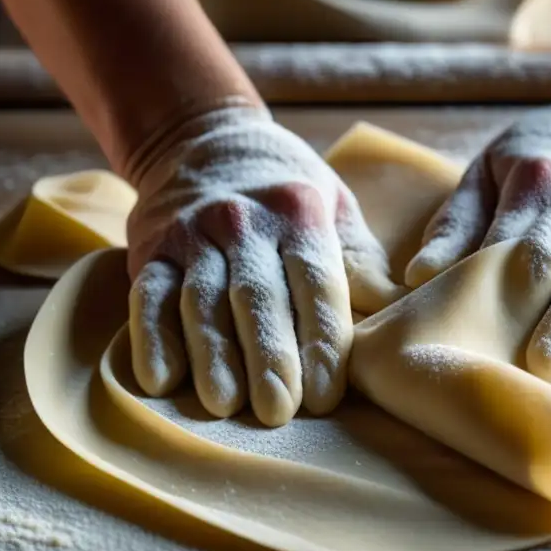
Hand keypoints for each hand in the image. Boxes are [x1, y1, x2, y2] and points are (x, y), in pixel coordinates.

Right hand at [125, 102, 399, 426]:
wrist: (202, 138)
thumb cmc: (284, 189)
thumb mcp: (334, 205)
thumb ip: (359, 259)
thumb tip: (400, 306)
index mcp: (299, 212)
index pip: (315, 282)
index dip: (321, 339)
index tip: (325, 396)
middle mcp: (244, 222)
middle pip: (258, 297)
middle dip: (269, 356)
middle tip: (278, 412)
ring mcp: (192, 235)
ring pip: (203, 300)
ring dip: (212, 354)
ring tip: (225, 406)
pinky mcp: (151, 249)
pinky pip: (149, 296)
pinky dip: (151, 337)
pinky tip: (161, 380)